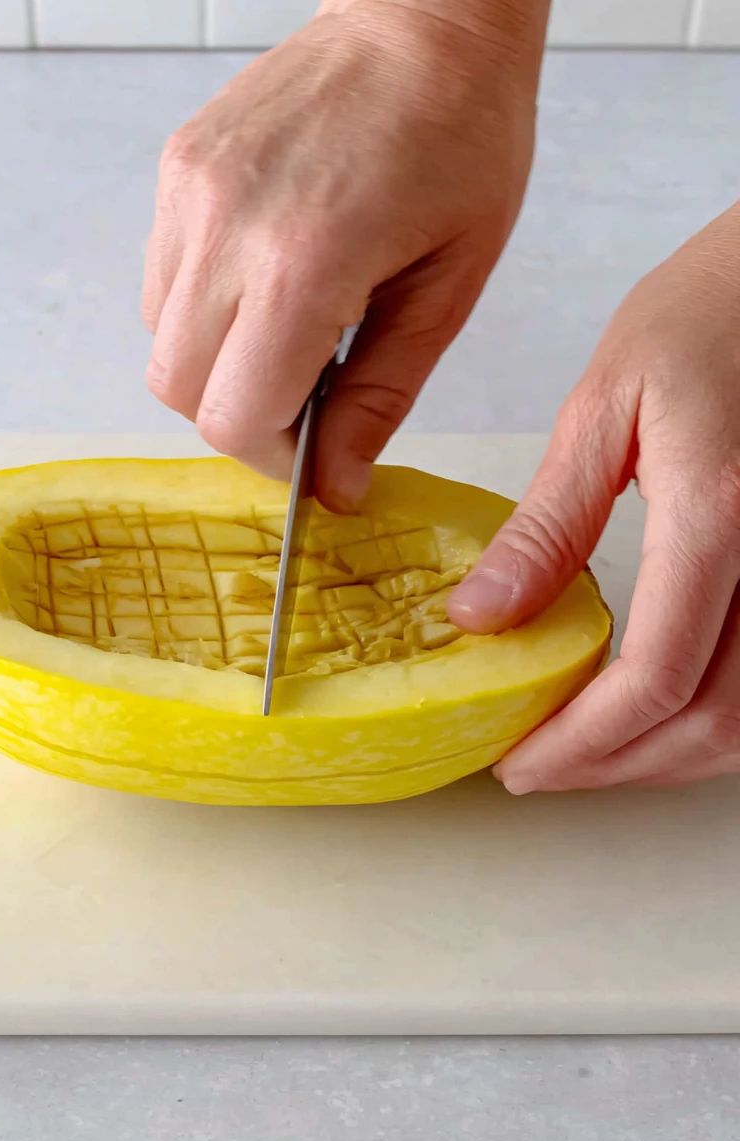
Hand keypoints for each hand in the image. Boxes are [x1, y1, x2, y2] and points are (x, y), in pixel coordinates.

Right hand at [143, 0, 548, 510]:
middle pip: (182, 391)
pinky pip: (162, 284)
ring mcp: (190, 194)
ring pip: (161, 341)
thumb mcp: (447, 287)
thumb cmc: (461, 137)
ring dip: (218, 367)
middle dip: (241, 420)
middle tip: (303, 405)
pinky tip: (263, 284)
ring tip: (290, 335)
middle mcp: (226, 227)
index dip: (275, 460)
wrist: (421, 16)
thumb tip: (338, 485)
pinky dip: (203, 314)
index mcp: (306, 261)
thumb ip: (383, 396)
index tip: (315, 458)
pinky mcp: (177, 171)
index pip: (236, 416)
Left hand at [449, 203, 739, 791]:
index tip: (517, 763)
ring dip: (665, 758)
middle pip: (714, 721)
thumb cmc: (709, 314)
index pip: (657, 675)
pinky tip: (653, 714)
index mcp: (724, 510)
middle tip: (538, 770)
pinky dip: (711, 721)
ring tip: (585, 753)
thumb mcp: (607, 405)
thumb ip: (549, 524)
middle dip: (617, 767)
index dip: (583, 742)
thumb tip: (479, 618)